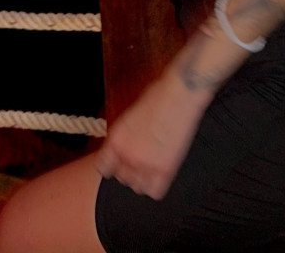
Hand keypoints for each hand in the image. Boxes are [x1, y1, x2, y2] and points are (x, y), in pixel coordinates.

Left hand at [97, 72, 209, 199]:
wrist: (180, 93)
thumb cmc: (158, 96)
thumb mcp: (131, 114)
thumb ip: (124, 135)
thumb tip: (125, 146)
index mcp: (115, 139)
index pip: (104, 167)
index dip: (112, 166)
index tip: (118, 165)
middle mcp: (126, 155)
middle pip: (122, 178)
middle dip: (129, 171)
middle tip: (141, 162)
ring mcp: (145, 165)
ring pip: (137, 187)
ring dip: (142, 180)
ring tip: (151, 167)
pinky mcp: (164, 170)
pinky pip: (155, 192)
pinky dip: (157, 186)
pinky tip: (161, 174)